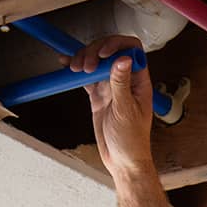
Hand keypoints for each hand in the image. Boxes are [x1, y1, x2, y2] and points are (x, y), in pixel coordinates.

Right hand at [69, 33, 153, 180]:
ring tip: (75, 69)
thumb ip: (121, 84)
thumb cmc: (132, 141)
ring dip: (83, 60)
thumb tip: (123, 59)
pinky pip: (86, 78)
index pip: (131, 49)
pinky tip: (67, 66)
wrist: (122, 161)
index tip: (103, 55)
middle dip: (95, 53)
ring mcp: (110, 87)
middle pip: (109, 51)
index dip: (116, 46)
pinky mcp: (99, 96)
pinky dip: (76, 71)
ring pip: (96, 62)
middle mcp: (125, 80)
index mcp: (139, 81)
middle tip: (86, 67)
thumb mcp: (126, 111)